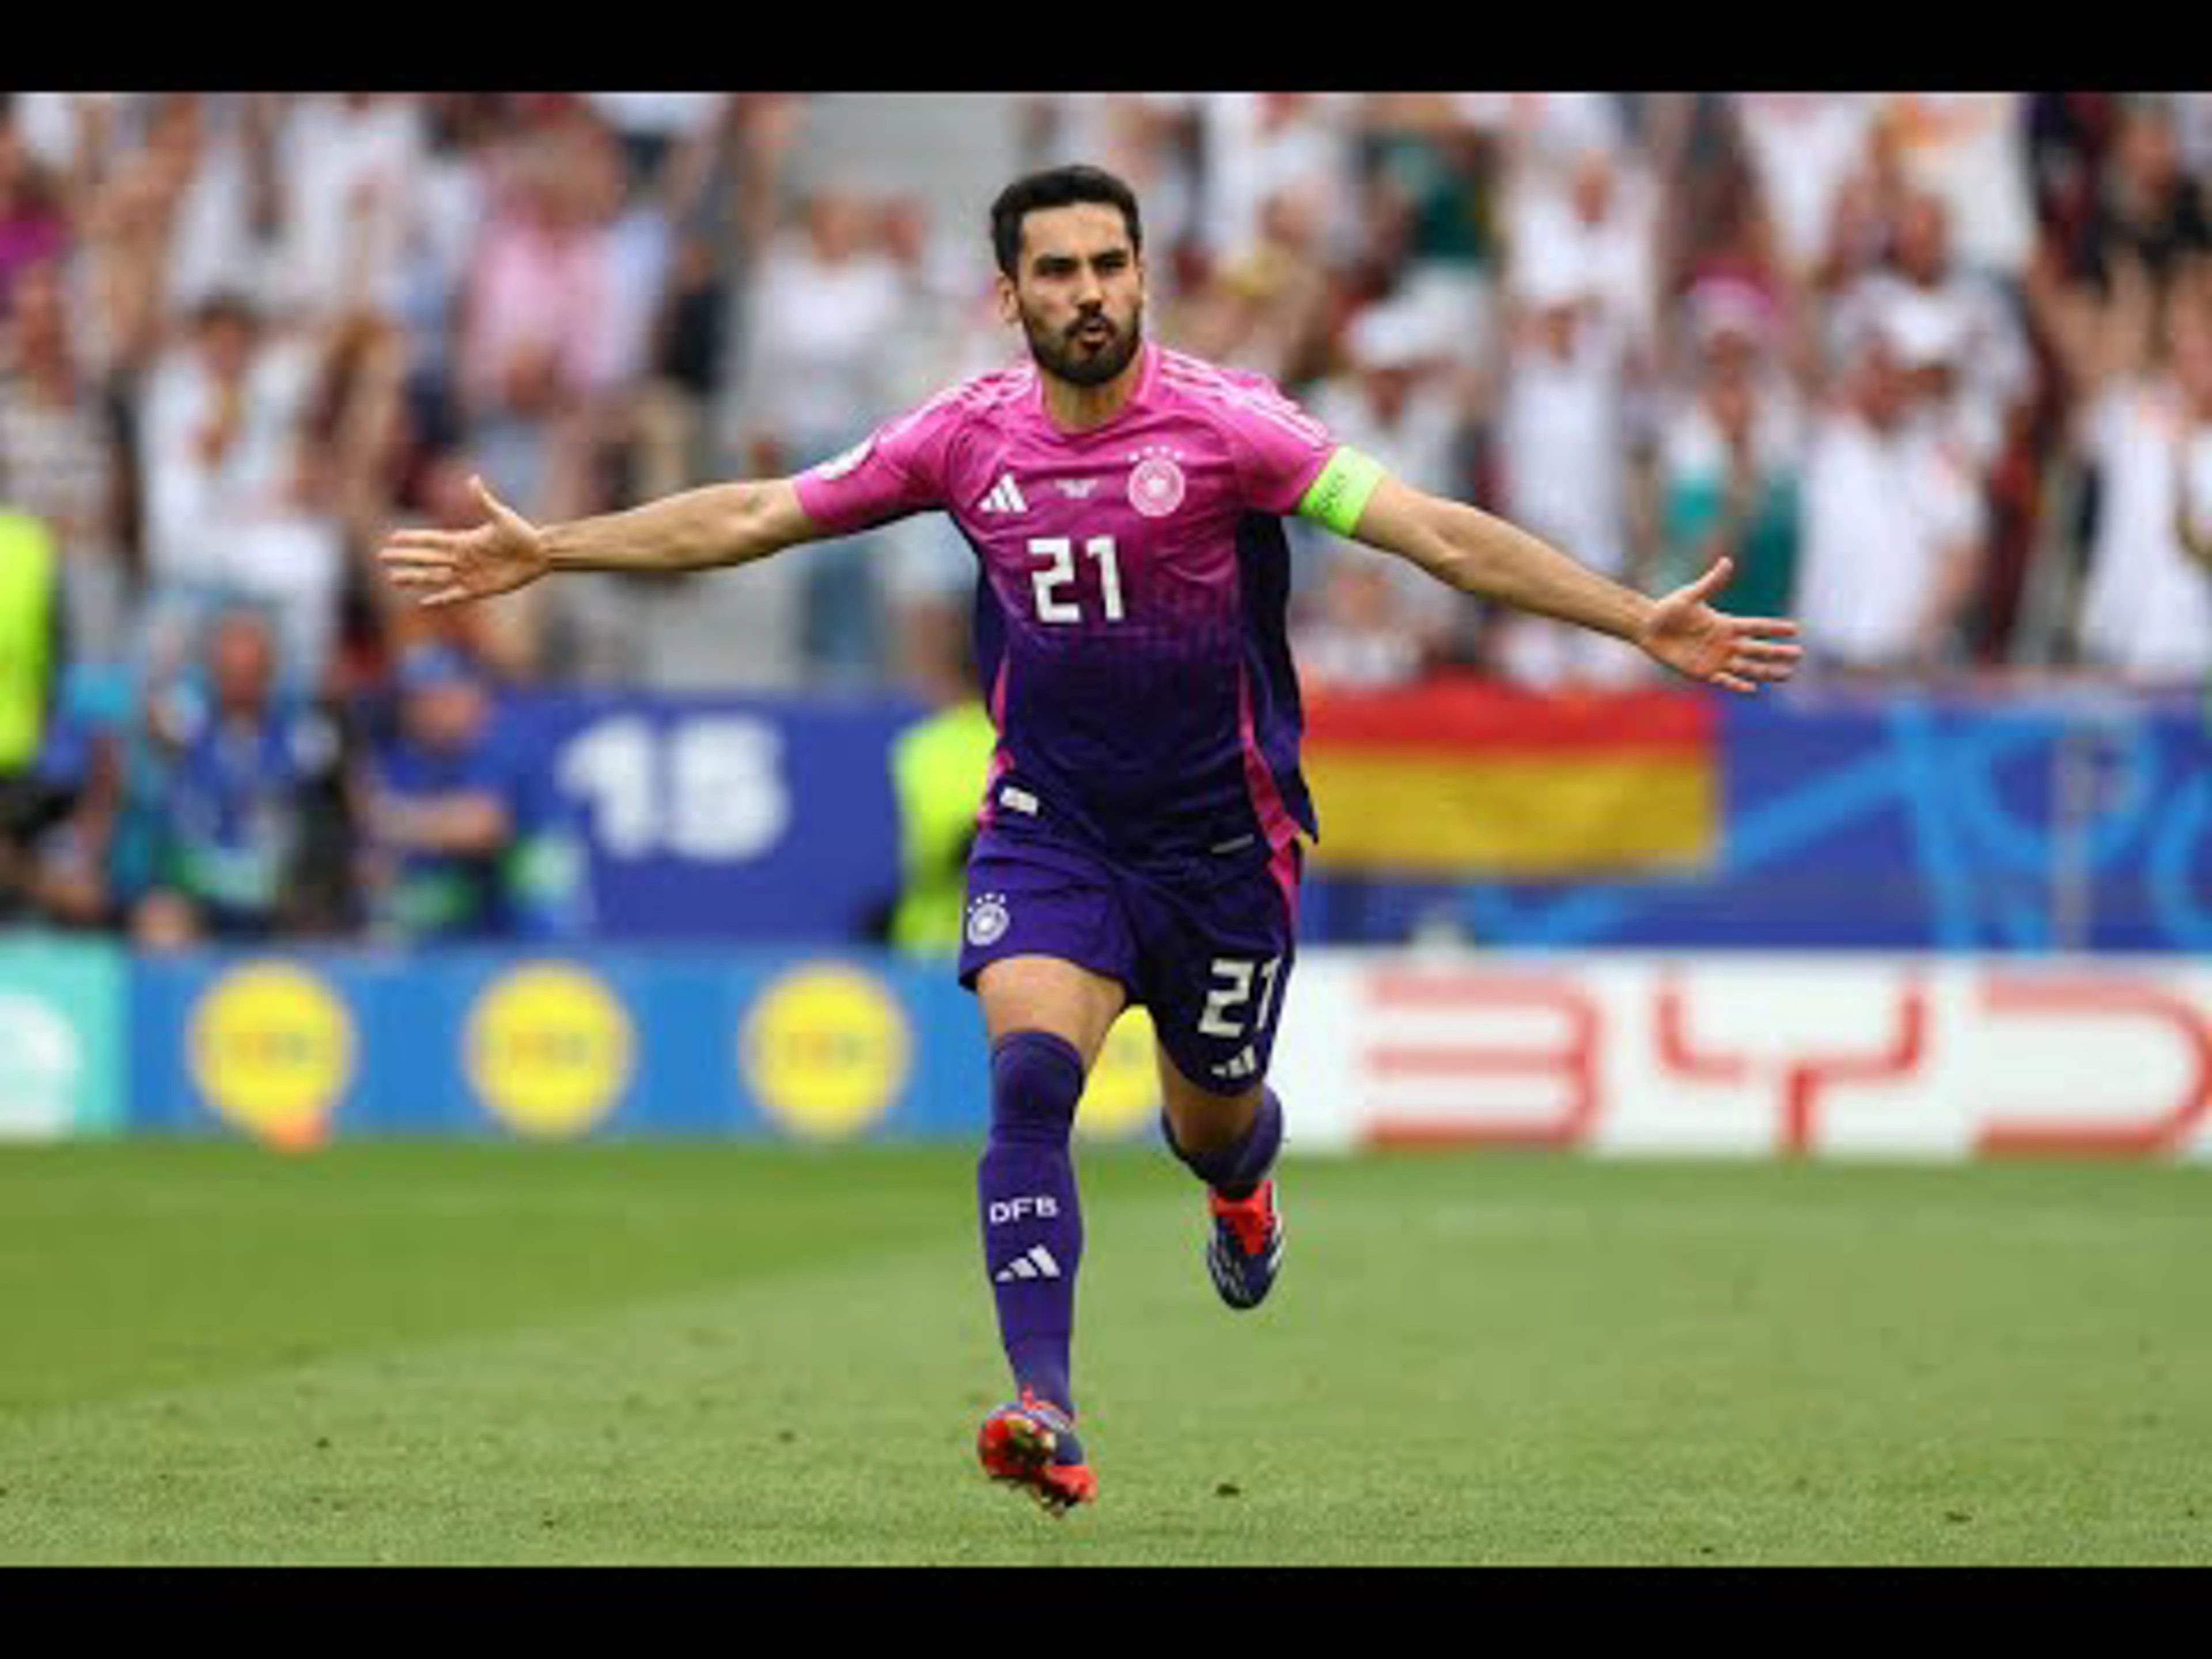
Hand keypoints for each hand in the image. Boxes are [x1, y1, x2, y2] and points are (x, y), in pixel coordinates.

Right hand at [378, 476, 548, 608]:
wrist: (539, 554)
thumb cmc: (522, 533)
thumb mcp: (501, 516)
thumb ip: (483, 501)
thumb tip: (472, 479)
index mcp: (463, 540)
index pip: (431, 539)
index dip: (413, 539)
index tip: (392, 537)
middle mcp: (461, 558)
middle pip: (426, 559)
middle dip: (404, 558)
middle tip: (381, 558)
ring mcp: (468, 574)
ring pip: (434, 577)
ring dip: (414, 578)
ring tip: (393, 578)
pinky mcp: (479, 589)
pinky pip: (454, 595)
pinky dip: (440, 599)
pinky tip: (423, 603)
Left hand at [1635, 557, 1801, 693]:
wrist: (1648, 628)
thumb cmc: (1668, 609)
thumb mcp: (1690, 595)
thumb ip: (1711, 582)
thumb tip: (1727, 562)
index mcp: (1726, 623)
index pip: (1756, 626)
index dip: (1774, 628)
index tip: (1795, 629)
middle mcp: (1725, 643)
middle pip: (1758, 649)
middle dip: (1778, 652)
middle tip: (1798, 654)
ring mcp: (1716, 659)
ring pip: (1747, 667)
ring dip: (1767, 671)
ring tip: (1786, 675)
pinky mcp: (1703, 672)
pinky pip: (1724, 680)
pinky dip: (1737, 685)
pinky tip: (1752, 688)